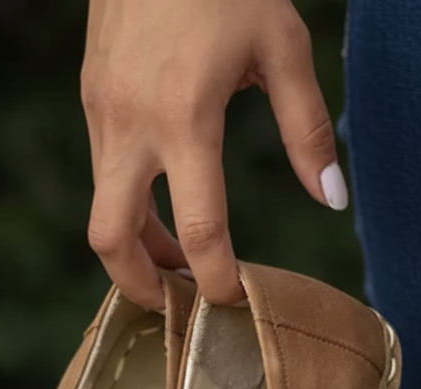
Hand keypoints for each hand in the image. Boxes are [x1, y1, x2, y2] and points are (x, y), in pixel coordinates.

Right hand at [81, 0, 346, 307]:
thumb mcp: (283, 48)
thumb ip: (308, 131)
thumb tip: (330, 199)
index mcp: (185, 116)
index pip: (199, 229)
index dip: (218, 278)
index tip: (234, 300)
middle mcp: (130, 123)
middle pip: (112, 239)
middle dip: (141, 286)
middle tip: (176, 308)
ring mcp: (101, 111)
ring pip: (104, 209)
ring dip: (138, 246)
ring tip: (177, 261)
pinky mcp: (91, 98)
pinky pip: (103, 173)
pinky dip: (130, 204)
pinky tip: (163, 200)